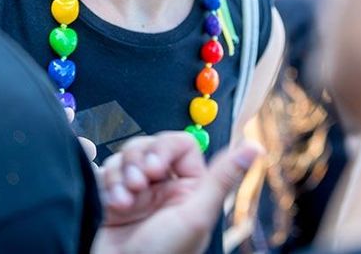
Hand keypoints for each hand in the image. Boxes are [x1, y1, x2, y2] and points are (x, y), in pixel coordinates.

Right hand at [93, 131, 261, 253]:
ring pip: (126, 157)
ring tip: (125, 200)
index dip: (164, 148)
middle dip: (138, 161)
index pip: (180, 144)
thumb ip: (223, 178)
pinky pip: (107, 173)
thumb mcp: (196, 216)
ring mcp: (138, 192)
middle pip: (149, 146)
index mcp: (189, 187)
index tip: (156, 167)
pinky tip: (114, 205)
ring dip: (121, 175)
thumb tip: (253, 148)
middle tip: (138, 184)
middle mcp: (164, 186)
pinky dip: (107, 185)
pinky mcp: (115, 198)